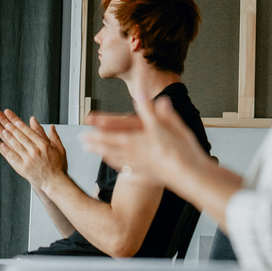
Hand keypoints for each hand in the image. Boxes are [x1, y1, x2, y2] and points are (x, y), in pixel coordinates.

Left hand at [0, 110, 68, 189]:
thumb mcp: (60, 149)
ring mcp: (28, 160)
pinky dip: (7, 150)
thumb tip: (51, 127)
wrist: (54, 182)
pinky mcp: (23, 168)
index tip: (15, 121)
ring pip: (16, 145)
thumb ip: (54, 137)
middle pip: (21, 137)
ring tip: (2, 130)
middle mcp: (35, 151)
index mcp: (44, 146)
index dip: (21, 126)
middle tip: (6, 122)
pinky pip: (13, 157)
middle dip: (13, 128)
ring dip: (8, 137)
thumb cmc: (57, 167)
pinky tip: (2, 145)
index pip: (30, 132)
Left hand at [83, 93, 207, 184]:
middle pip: (108, 146)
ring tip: (91, 150)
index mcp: (136, 140)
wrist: (190, 176)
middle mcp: (133, 153)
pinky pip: (126, 169)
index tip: (87, 124)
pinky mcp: (145, 175)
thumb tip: (141, 93)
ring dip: (101, 153)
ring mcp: (138, 165)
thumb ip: (151, 110)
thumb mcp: (167, 125)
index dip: (98, 128)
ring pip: (114, 158)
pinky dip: (117, 165)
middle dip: (94, 142)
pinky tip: (114, 165)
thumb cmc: (180, 151)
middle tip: (81, 140)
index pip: (111, 132)